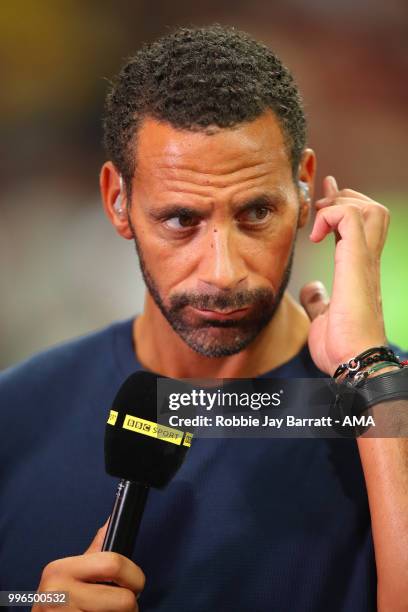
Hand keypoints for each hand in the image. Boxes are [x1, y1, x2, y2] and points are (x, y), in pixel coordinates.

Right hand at [32, 519, 144, 610]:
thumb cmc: (59, 603)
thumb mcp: (71, 574)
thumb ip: (95, 551)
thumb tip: (112, 521)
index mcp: (60, 569)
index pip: (113, 564)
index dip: (134, 576)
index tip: (135, 583)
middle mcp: (58, 594)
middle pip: (124, 599)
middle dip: (131, 604)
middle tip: (123, 606)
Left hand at [299, 175, 389, 375]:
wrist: (352, 361)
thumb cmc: (341, 345)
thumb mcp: (323, 316)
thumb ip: (319, 300)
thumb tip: (313, 289)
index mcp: (359, 271)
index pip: (358, 227)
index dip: (340, 207)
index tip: (322, 198)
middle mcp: (366, 262)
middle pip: (372, 210)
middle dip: (343, 198)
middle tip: (319, 205)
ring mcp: (364, 262)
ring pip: (369, 209)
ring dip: (341, 203)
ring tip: (320, 216)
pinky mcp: (356, 264)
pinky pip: (350, 219)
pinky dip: (331, 216)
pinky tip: (316, 234)